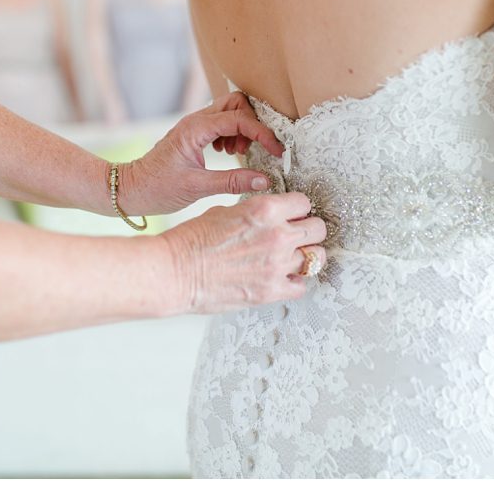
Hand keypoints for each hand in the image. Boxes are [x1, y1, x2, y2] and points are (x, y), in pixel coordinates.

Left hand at [118, 92, 283, 214]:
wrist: (129, 189)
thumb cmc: (156, 188)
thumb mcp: (196, 188)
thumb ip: (232, 182)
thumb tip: (264, 180)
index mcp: (195, 129)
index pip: (239, 119)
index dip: (262, 133)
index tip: (276, 151)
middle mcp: (196, 121)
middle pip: (236, 103)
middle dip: (254, 122)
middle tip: (258, 147)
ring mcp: (195, 126)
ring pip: (230, 111)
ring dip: (244, 129)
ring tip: (241, 154)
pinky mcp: (195, 134)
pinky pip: (222, 123)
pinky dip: (233, 134)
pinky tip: (229, 154)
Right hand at [161, 192, 327, 313]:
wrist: (175, 272)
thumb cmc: (192, 240)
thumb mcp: (226, 211)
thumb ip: (255, 213)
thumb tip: (269, 217)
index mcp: (265, 210)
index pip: (304, 203)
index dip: (298, 208)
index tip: (294, 215)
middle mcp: (277, 235)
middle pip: (318, 229)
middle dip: (309, 230)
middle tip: (300, 235)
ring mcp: (277, 265)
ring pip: (317, 258)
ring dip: (306, 256)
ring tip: (293, 257)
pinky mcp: (271, 291)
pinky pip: (301, 286)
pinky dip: (295, 282)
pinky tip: (282, 277)